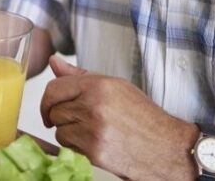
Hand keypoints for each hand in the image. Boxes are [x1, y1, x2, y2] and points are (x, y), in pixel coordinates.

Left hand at [40, 55, 197, 180]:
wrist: (166, 147)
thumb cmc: (143, 116)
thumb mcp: (115, 87)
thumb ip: (80, 76)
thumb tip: (54, 62)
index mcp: (98, 85)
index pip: (54, 88)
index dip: (47, 100)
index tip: (50, 107)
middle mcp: (94, 105)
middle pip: (54, 110)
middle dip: (61, 117)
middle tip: (79, 121)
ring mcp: (93, 130)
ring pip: (59, 130)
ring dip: (69, 133)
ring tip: (91, 132)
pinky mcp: (94, 151)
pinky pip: (68, 146)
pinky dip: (76, 147)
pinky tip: (94, 143)